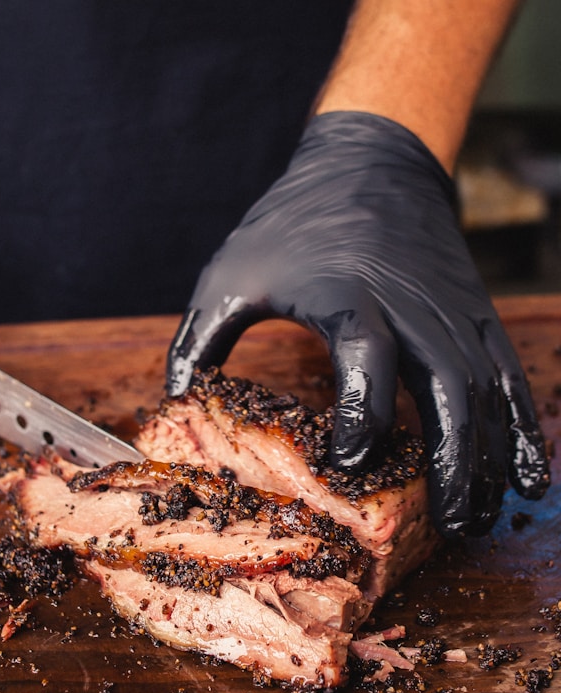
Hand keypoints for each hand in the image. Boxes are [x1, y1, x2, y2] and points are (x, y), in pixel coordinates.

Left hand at [166, 112, 548, 537]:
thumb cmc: (290, 222)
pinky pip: (508, 375)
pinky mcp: (474, 313)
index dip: (363, 410)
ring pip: (484, 389)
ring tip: (479, 516)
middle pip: (447, 385)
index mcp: (344, 291)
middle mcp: (410, 304)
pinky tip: (525, 475)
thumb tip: (173, 404)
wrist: (369, 161)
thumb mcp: (230, 272)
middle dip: (452, 461)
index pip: (366, 353)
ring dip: (488, 458)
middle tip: (448, 524)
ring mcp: (450, 310)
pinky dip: (521, 427)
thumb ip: (199, 340)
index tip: (348, 462)